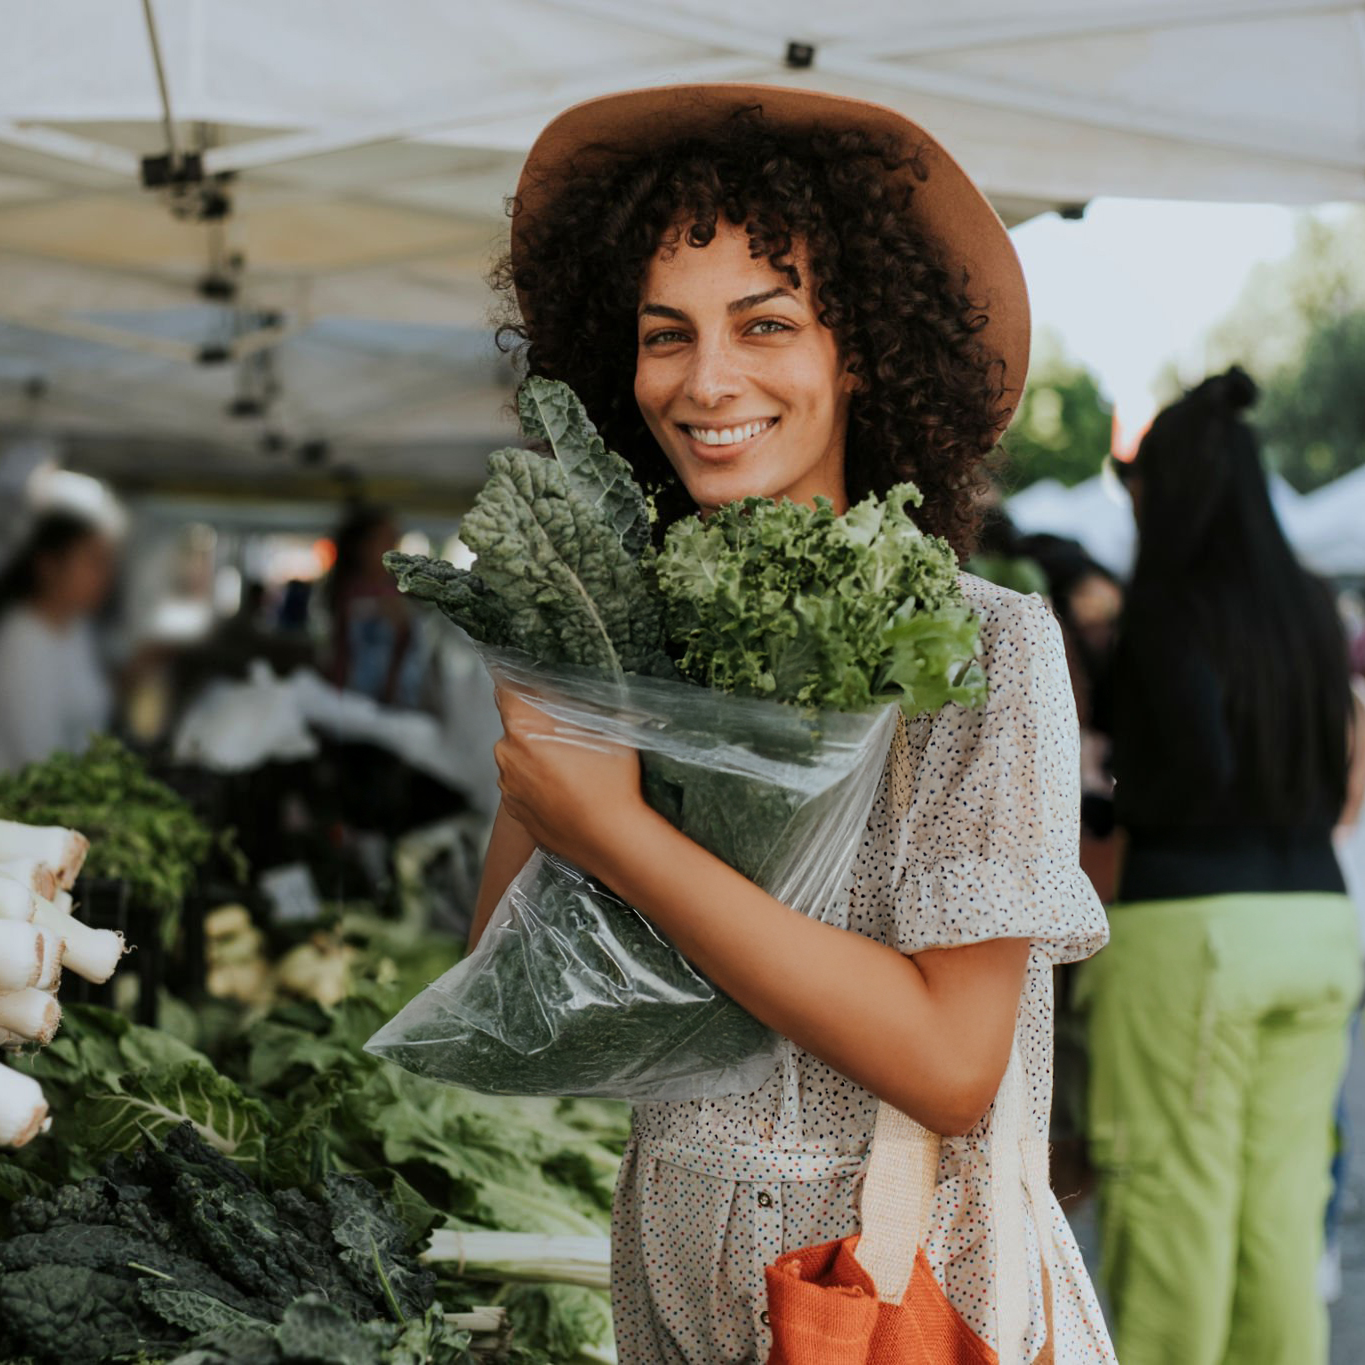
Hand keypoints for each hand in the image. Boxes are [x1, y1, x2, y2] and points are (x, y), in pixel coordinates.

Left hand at [492, 687, 646, 877]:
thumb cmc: (612, 784)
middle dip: (536, 727)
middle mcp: (507, 757)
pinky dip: (538, 786)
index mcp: (523, 730)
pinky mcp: (516, 813)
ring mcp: (509, 788)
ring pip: (518, 760)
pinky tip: (566, 792)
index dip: (519, 685)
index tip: (532, 684)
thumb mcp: (612, 731)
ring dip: (536, 759)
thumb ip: (593, 709)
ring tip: (572, 769)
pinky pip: (522, 788)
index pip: (506, 692)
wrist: (610, 841)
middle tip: (567, 733)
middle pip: (515, 728)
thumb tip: (595, 697)